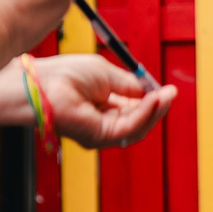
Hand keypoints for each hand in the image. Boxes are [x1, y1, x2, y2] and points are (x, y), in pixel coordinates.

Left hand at [34, 54, 175, 148]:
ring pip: (137, 127)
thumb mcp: (106, 74)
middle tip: (170, 93)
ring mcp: (100, 132)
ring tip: (165, 96)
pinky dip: (144, 114)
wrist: (42, 83)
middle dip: (156, 107)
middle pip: (138, 120)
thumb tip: (151, 90)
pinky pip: (130, 127)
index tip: (166, 90)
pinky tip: (154, 101)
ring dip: (154, 111)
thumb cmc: (64, 75)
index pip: (133, 109)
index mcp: (102, 107)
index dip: (151, 100)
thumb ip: (128, 85)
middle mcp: (102, 123)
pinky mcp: (99, 136)